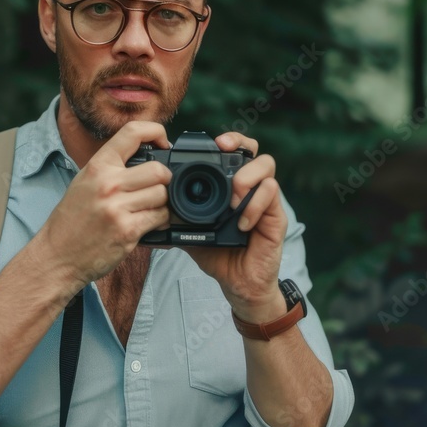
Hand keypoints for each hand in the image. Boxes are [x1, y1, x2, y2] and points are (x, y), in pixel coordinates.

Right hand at [34, 121, 172, 291]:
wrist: (57, 256)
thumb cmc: (72, 221)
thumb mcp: (85, 183)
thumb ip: (112, 168)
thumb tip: (147, 157)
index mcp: (97, 166)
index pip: (132, 132)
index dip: (156, 131)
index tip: (164, 142)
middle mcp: (107, 184)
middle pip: (158, 170)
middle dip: (165, 179)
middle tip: (158, 186)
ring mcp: (117, 208)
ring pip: (162, 194)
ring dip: (163, 202)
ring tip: (151, 208)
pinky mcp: (127, 231)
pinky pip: (160, 217)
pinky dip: (161, 220)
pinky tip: (149, 223)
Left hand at [181, 132, 288, 323]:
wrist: (239, 285)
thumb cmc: (218, 256)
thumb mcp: (191, 234)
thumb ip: (175, 219)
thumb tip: (149, 212)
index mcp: (230, 187)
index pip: (233, 152)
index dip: (227, 140)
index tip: (213, 144)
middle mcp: (249, 188)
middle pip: (254, 149)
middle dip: (239, 143)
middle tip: (224, 149)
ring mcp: (264, 200)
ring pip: (266, 165)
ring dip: (246, 177)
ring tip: (232, 199)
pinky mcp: (276, 216)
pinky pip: (271, 193)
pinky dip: (255, 204)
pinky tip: (241, 222)